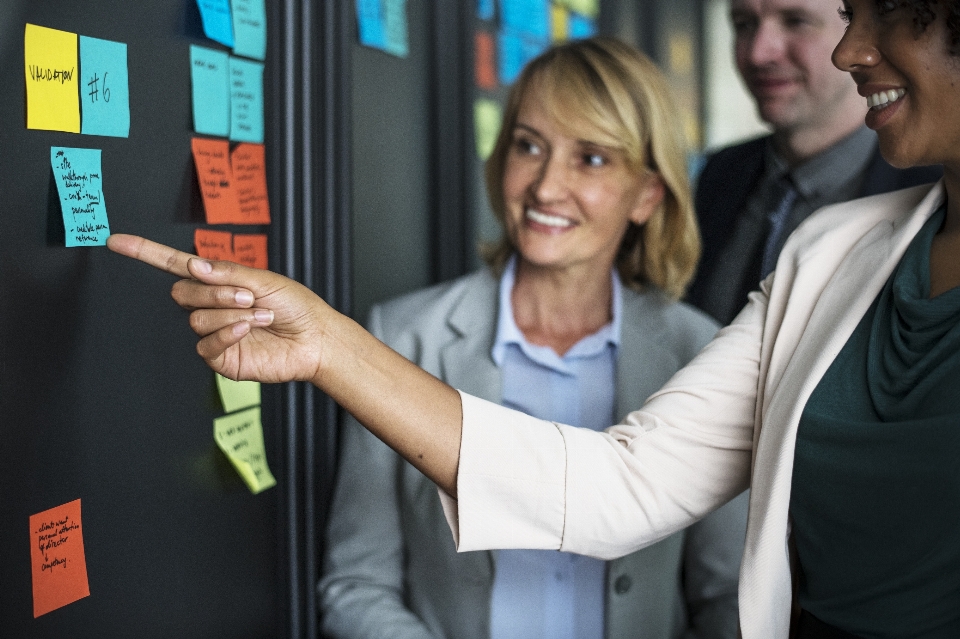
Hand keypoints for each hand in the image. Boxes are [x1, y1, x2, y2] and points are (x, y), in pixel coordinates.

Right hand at [107, 234, 331, 383]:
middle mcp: (211, 307)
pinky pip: (206, 345)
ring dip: (230, 313)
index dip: (146, 253)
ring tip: (260, 314)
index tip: (116, 241)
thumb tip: (193, 266)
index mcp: (219, 282)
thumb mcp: (264, 279)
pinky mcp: (221, 358)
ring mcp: (213, 333)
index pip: (176, 266)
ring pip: (196, 319)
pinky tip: (249, 329)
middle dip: (213, 292)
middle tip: (247, 295)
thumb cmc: (295, 306)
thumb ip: (227, 273)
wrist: (314, 338)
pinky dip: (228, 333)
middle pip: (182, 293)